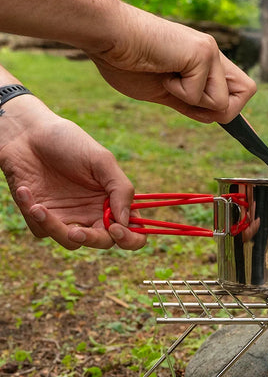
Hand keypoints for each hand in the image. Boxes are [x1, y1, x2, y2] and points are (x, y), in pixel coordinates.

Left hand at [0, 98, 144, 250]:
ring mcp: (68, 217)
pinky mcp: (42, 217)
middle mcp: (93, 212)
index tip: (116, 228)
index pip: (134, 230)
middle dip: (92, 240)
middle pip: (104, 242)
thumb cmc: (67, 141)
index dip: (131, 238)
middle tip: (76, 232)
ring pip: (71, 241)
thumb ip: (121, 189)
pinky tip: (25, 191)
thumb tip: (127, 221)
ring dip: (55, 228)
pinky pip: (42, 230)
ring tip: (38, 207)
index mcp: (113, 201)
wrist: (25, 133)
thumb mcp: (102, 160)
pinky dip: (32, 214)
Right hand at [90, 8, 256, 122]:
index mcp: (205, 62)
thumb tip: (216, 118)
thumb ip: (191, 104)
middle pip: (246, 94)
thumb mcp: (164, 92)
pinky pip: (202, 95)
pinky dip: (179, 93)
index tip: (245, 131)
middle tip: (184, 96)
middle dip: (219, 109)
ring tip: (168, 79)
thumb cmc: (125, 62)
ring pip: (224, 102)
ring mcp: (210, 51)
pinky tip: (163, 72)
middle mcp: (213, 54)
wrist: (106, 37)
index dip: (241, 109)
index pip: (239, 87)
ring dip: (193, 101)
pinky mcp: (203, 53)